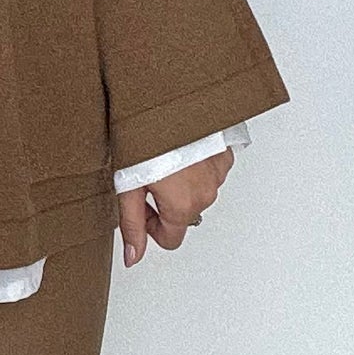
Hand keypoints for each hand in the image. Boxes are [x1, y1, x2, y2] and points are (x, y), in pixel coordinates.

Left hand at [116, 147, 233, 268]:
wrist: (167, 96)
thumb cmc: (145, 137)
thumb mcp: (128, 184)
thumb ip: (132, 225)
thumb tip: (133, 258)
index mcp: (184, 206)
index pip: (171, 239)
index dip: (150, 226)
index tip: (141, 204)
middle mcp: (207, 193)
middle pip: (183, 214)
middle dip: (164, 202)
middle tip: (146, 175)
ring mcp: (219, 172)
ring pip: (198, 191)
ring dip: (181, 182)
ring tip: (163, 157)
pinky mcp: (225, 152)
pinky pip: (210, 170)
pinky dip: (195, 164)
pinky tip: (180, 148)